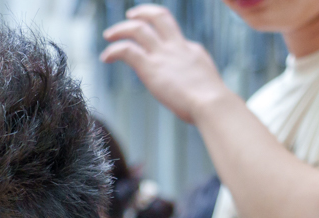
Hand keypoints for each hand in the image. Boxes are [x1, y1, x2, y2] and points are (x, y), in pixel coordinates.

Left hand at [100, 6, 229, 122]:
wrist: (211, 103)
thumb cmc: (212, 104)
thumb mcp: (207, 86)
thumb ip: (196, 84)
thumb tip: (194, 95)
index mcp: (191, 50)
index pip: (174, 36)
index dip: (161, 37)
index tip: (152, 43)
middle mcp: (176, 46)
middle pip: (159, 16)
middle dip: (143, 12)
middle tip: (130, 15)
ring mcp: (162, 54)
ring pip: (137, 28)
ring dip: (120, 29)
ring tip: (108, 35)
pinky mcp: (150, 67)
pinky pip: (126, 50)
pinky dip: (113, 50)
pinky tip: (106, 58)